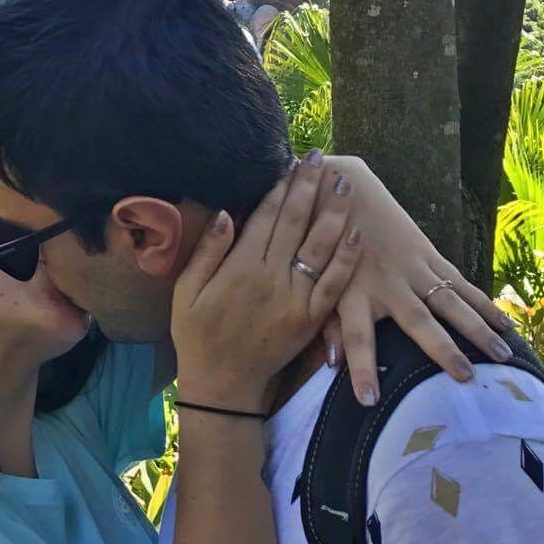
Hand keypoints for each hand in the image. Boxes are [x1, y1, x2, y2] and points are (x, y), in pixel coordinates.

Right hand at [170, 147, 358, 410]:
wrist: (223, 385)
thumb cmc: (197, 336)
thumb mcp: (185, 293)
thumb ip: (206, 252)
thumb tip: (225, 213)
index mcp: (240, 268)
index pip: (265, 217)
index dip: (281, 187)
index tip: (292, 163)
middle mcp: (271, 277)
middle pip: (296, 223)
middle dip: (309, 187)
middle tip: (321, 158)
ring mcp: (296, 298)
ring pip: (321, 246)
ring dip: (335, 212)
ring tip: (344, 183)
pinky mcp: (311, 319)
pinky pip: (335, 284)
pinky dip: (348, 258)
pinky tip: (357, 233)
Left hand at [323, 155, 515, 404]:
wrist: (340, 189)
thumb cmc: (324, 243)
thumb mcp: (317, 281)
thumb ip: (327, 322)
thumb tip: (330, 363)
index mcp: (354, 293)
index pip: (356, 337)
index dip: (360, 367)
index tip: (369, 400)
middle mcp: (387, 284)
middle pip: (419, 323)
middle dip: (441, 350)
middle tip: (465, 378)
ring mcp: (412, 269)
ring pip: (450, 303)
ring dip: (477, 329)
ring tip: (502, 356)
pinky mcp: (428, 256)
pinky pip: (460, 284)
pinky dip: (483, 304)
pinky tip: (507, 323)